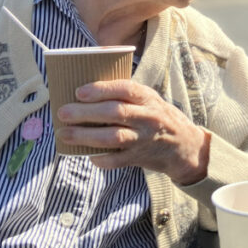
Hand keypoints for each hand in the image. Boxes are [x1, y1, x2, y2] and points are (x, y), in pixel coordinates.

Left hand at [56, 79, 210, 184]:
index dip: (101, 89)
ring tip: (64, 134)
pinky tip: (87, 154)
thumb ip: (125, 93)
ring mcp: (143, 139)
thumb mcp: (149, 98)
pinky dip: (101, 158)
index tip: (79, 91)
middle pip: (115, 113)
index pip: (125, 89)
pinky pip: (117, 160)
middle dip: (86, 113)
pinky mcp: (139, 158)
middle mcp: (147, 117)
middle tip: (63, 112)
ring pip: (113, 137)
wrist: (184, 145)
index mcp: (148, 98)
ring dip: (86, 136)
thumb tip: (86, 87)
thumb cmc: (158, 116)